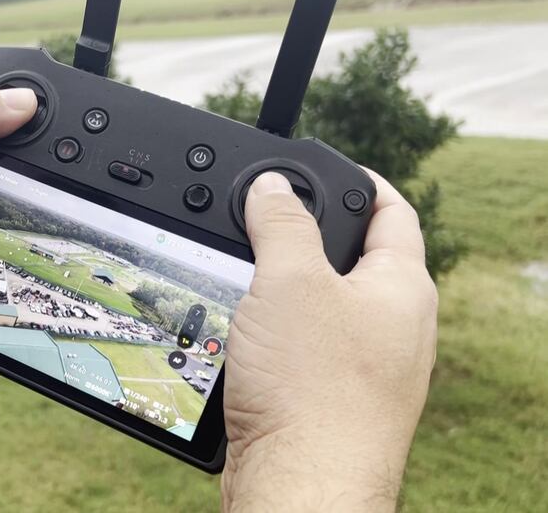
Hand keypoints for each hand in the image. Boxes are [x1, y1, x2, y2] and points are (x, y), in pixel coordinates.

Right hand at [222, 172, 437, 509]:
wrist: (302, 485)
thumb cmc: (312, 388)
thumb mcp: (289, 282)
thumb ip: (282, 225)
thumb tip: (272, 186)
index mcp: (402, 287)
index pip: (390, 210)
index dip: (356, 178)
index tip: (320, 163)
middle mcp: (393, 326)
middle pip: (352, 256)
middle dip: (307, 232)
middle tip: (263, 214)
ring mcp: (365, 365)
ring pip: (320, 304)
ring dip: (283, 285)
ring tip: (243, 271)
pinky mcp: (331, 396)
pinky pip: (303, 346)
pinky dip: (273, 329)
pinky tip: (241, 331)